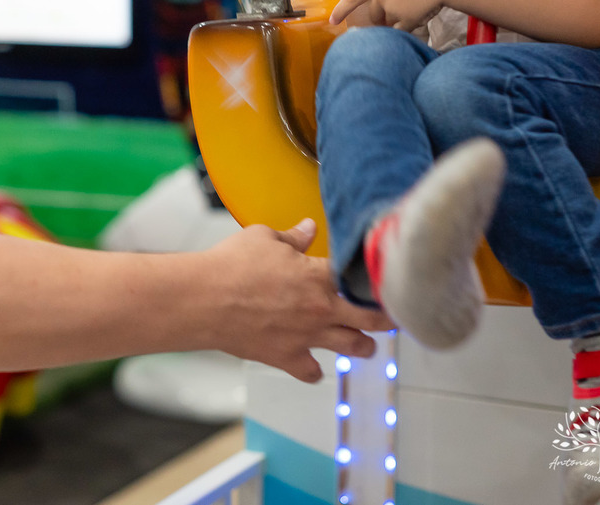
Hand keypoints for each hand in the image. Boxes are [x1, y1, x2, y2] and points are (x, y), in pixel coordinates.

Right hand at [204, 219, 393, 382]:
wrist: (206, 299)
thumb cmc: (232, 265)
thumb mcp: (264, 238)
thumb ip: (293, 237)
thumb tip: (309, 227)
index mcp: (320, 276)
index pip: (361, 278)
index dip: (374, 280)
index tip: (382, 281)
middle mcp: (322, 309)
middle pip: (371, 318)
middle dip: (386, 319)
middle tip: (394, 318)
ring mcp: (307, 336)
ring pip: (352, 347)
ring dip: (364, 347)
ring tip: (368, 346)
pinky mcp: (286, 357)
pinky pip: (311, 372)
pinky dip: (314, 371)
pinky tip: (314, 366)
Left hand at [330, 0, 456, 29]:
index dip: (341, 10)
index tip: (332, 20)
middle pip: (375, 13)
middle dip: (384, 14)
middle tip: (405, 3)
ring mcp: (393, 8)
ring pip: (389, 22)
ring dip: (398, 19)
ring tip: (417, 3)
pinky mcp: (406, 19)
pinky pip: (402, 30)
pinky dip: (408, 27)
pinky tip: (421, 14)